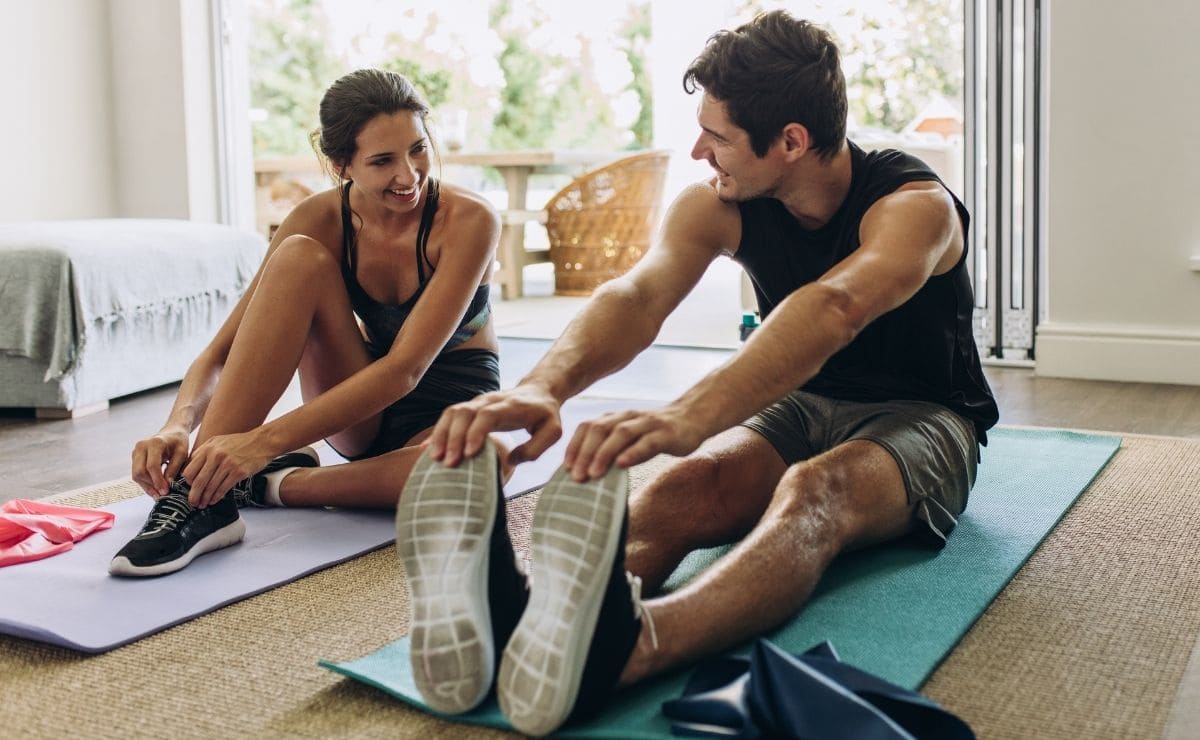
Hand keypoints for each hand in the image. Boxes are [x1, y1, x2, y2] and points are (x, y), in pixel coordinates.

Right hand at [131, 428, 190, 497]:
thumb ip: (174, 468)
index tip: (165, 491)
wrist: (172, 432)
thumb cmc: (179, 441)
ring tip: (159, 495)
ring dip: (147, 486)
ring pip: (136, 474)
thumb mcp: (182, 453)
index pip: (152, 465)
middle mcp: (141, 446)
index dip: (158, 480)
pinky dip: (145, 483)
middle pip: (140, 471)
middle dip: (150, 485)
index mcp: (155, 443)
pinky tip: (155, 489)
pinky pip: (137, 474)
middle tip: (162, 495)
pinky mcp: (135, 458)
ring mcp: (136, 452)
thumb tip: (167, 484)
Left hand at [181, 431, 273, 507]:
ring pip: (211, 487)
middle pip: (198, 481)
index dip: (188, 483)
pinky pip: (223, 488)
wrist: (262, 441)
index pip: (189, 471)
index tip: (190, 489)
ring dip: (205, 499)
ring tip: (203, 504)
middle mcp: (216, 456)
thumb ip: (203, 452)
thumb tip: (191, 467)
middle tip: (193, 502)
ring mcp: (228, 464)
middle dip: (194, 496)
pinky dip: (217, 497)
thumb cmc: (240, 442)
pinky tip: (214, 500)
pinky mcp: (239, 472)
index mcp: (208, 448)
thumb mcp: (218, 441)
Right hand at [429, 385, 562, 467]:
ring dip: (441, 434)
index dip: (476, 432)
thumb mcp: (553, 431)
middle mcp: (489, 401)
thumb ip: (536, 448)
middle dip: (453, 437)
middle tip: (449, 463)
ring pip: (452, 412)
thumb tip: (510, 460)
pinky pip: (449, 416)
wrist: (538, 392)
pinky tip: (430, 450)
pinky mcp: (470, 408)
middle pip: (464, 413)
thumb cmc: (545, 415)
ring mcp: (477, 403)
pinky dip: (438, 432)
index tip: (470, 453)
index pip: (487, 415)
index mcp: (510, 406)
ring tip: (435, 458)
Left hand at [565, 405, 705, 480]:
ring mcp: (648, 424)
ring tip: (593, 474)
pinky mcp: (666, 434)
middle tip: (576, 477)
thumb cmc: (656, 434)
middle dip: (585, 453)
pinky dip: (633, 453)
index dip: (575, 445)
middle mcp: (629, 417)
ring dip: (604, 454)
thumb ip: (612, 448)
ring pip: (621, 434)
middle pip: (600, 430)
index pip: (588, 426)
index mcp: (617, 418)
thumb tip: (588, 473)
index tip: (566, 467)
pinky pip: (648, 442)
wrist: (693, 417)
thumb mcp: (631, 437)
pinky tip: (622, 465)